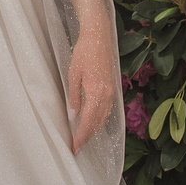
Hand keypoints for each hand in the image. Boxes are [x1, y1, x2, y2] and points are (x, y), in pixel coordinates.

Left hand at [64, 35, 117, 153]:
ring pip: (104, 118)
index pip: (88, 122)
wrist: (99, 36)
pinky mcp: (112, 88)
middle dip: (87, 137)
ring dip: (94, 130)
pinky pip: (107, 110)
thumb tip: (73, 116)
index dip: (81, 137)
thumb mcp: (73, 74)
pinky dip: (100, 120)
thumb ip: (74, 97)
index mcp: (96, 92)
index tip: (75, 148)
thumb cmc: (84, 52)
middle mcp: (107, 95)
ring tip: (84, 139)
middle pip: (97, 123)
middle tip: (77, 149)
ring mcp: (111, 92)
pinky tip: (94, 123)